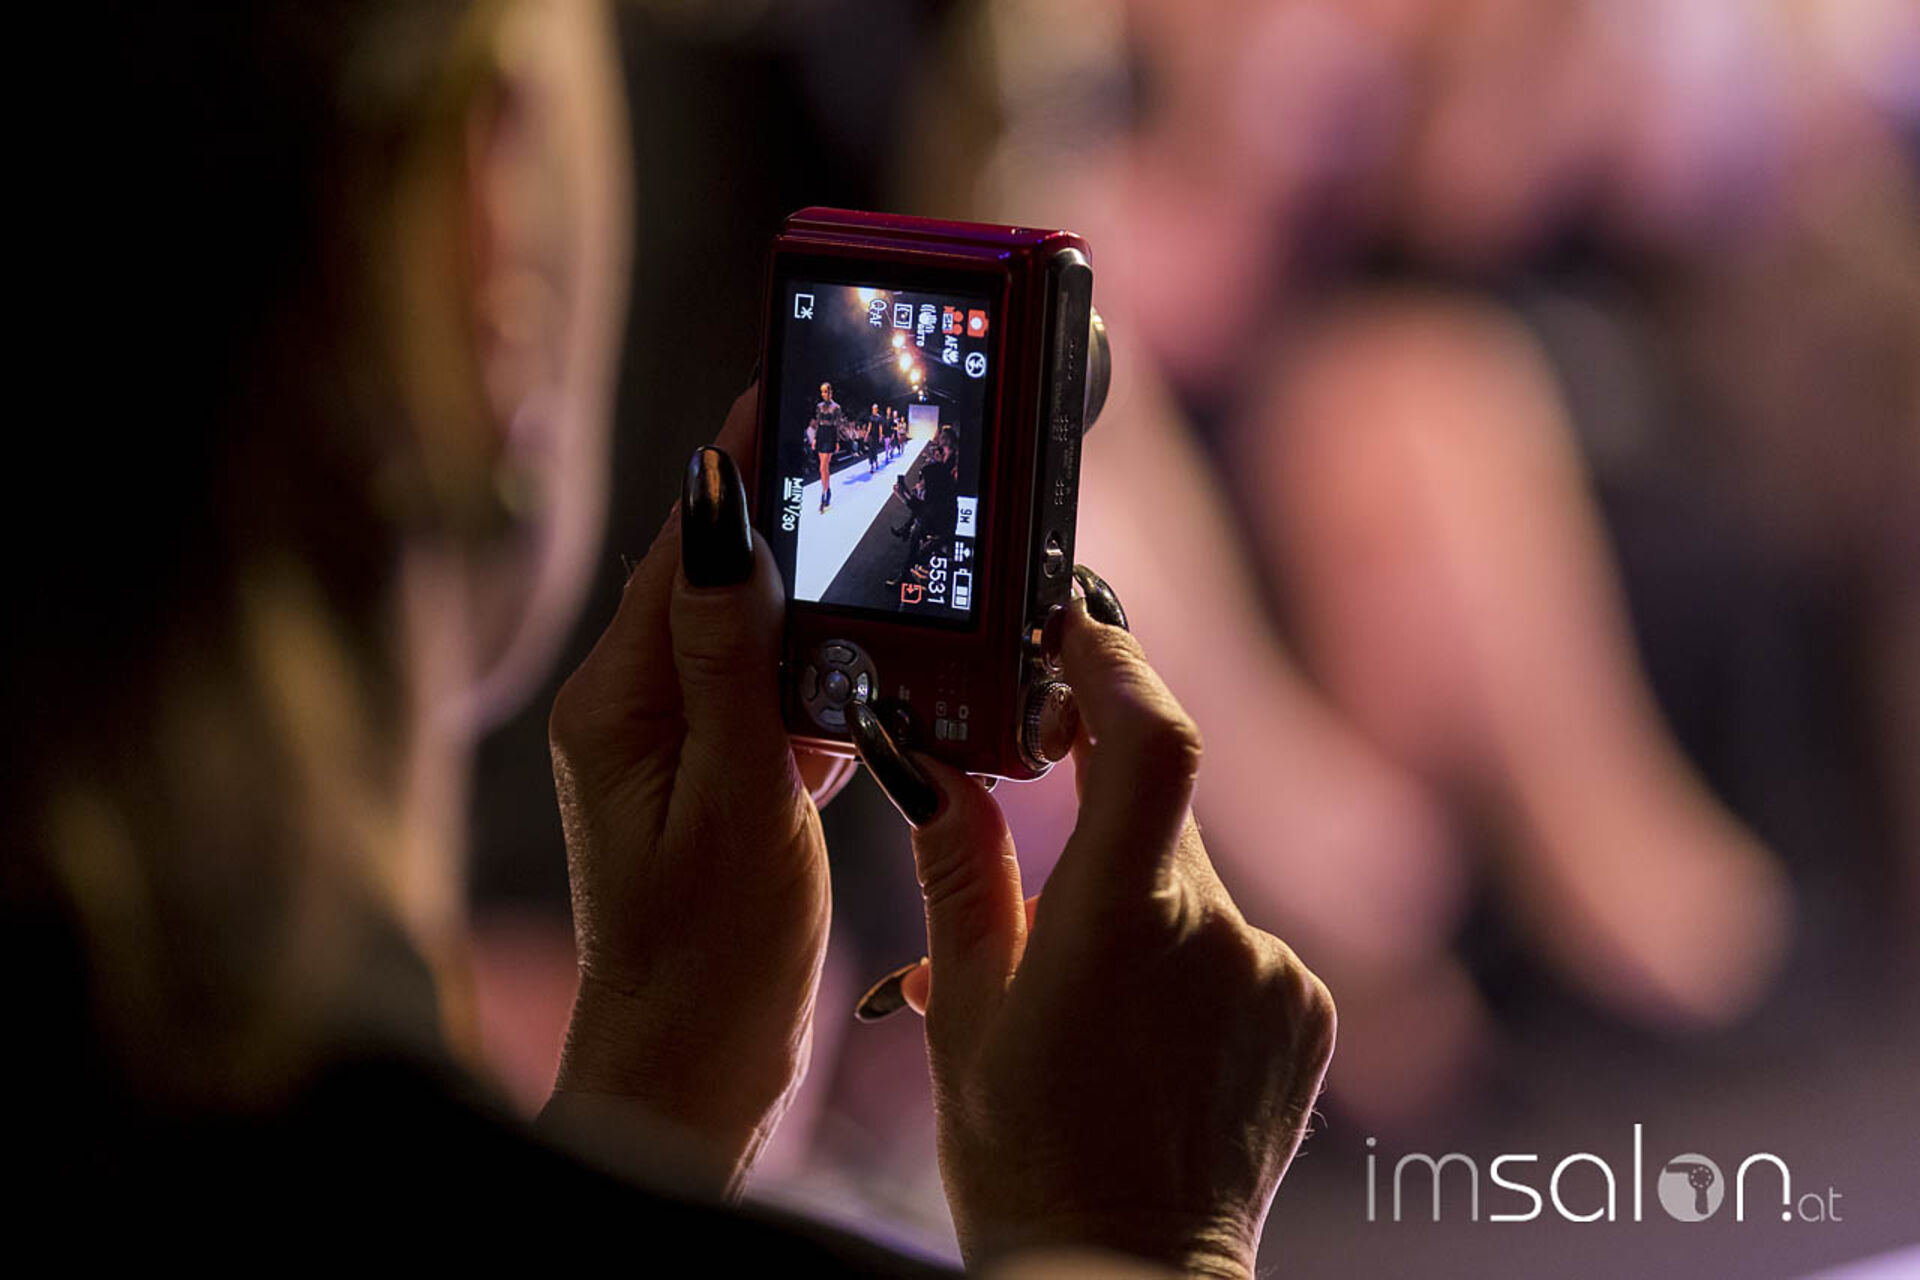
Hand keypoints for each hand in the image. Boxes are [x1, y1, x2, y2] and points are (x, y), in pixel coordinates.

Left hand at [541, 388, 840, 1189]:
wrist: (689, 1078)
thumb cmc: (709, 960)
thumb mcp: (736, 798)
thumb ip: (732, 654)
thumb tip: (720, 515)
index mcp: (622, 701)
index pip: (686, 547)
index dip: (739, 463)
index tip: (788, 381)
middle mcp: (634, 710)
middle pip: (716, 576)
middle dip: (785, 510)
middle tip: (858, 437)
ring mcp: (673, 748)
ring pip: (750, 634)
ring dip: (814, 590)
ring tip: (882, 527)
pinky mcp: (715, 785)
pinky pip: (770, 696)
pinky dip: (825, 672)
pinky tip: (877, 660)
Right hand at [852, 574, 1335, 1276]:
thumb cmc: (1028, 1164)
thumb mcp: (965, 1015)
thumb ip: (959, 871)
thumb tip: (932, 761)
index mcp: (1121, 925)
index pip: (1151, 739)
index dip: (1116, 661)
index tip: (1072, 623)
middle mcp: (1218, 934)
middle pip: (1158, 806)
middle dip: (1094, 812)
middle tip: (1035, 872)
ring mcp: (1275, 972)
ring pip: (1189, 880)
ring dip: (1133, 903)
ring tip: (1083, 1002)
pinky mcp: (1307, 1009)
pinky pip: (1236, 941)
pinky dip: (1183, 956)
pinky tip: (1141, 1033)